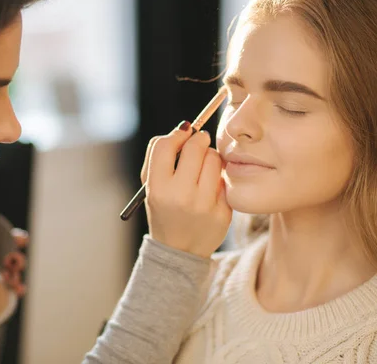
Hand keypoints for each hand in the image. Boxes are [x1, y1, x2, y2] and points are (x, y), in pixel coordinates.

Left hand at [0, 195, 28, 297]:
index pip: (6, 241)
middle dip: (19, 258)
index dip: (16, 238)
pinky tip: (18, 289)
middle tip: (13, 260)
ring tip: (10, 276)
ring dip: (18, 274)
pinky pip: (11, 293)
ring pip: (14, 274)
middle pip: (13, 258)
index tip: (20, 238)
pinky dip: (19, 289)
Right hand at [141, 121, 232, 257]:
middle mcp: (181, 196)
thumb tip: (184, 127)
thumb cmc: (164, 209)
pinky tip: (211, 187)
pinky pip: (225, 179)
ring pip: (214, 159)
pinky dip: (219, 178)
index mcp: (158, 189)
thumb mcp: (151, 186)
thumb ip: (159, 155)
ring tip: (203, 168)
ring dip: (210, 157)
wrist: (180, 250)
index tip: (182, 134)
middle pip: (195, 147)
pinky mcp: (223, 212)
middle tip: (198, 143)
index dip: (176, 134)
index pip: (165, 146)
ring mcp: (204, 205)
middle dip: (197, 140)